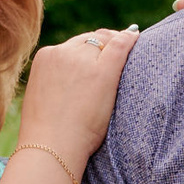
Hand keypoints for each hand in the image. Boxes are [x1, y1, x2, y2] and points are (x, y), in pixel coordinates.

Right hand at [13, 28, 137, 166]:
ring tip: (132, 45)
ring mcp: (81, 59)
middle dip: (105, 43)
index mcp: (45, 58)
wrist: (51, 146)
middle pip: (89, 39)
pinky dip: (130, 40)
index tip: (103, 52)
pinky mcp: (102, 70)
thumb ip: (57, 81)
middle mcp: (61, 53)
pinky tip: (137, 38)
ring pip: (104, 40)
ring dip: (117, 43)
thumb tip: (74, 81)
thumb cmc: (49, 133)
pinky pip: (120, 45)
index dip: (91, 47)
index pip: (74, 45)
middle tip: (122, 47)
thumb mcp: (45, 97)